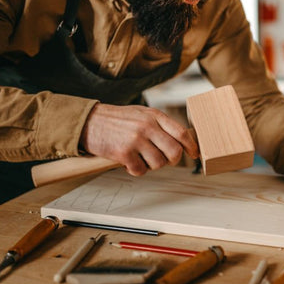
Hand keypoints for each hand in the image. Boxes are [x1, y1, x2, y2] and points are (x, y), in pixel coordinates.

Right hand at [79, 103, 198, 175]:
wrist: (89, 121)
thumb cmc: (117, 119)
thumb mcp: (142, 113)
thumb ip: (160, 124)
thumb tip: (181, 140)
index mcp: (154, 116)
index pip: (181, 133)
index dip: (191, 146)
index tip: (194, 154)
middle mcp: (147, 126)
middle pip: (174, 151)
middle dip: (172, 160)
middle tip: (164, 160)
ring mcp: (136, 139)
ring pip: (159, 163)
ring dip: (152, 165)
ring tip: (141, 158)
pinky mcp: (124, 152)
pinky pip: (141, 170)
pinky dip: (137, 170)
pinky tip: (129, 163)